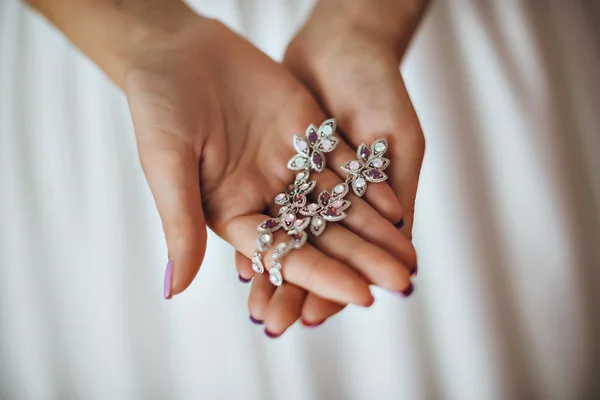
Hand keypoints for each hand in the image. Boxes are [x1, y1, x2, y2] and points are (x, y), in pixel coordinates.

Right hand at [124, 15, 416, 332]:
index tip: (360, 296)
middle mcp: (265, 196)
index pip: (282, 253)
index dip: (321, 275)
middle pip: (320, 235)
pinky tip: (396, 204)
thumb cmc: (157, 104)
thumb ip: (180, 222)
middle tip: (401, 283)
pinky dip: (368, 182)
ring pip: (337, 203)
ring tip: (409, 253)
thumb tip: (172, 289)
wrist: (176, 47)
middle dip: (361, 259)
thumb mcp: (166, 162)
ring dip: (373, 228)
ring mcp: (288, 164)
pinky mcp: (306, 132)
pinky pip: (343, 162)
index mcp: (231, 212)